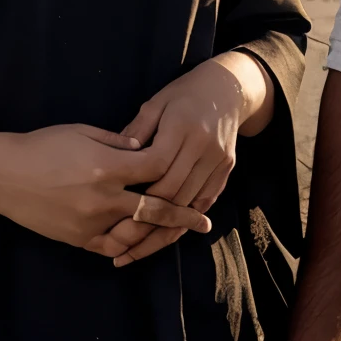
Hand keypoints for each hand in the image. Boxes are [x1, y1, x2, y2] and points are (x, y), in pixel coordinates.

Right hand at [0, 124, 211, 255]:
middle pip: (156, 208)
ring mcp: (91, 222)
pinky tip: (139, 243)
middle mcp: (104, 198)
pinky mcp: (78, 238)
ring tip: (175, 234)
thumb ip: (118, 141)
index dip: (173, 166)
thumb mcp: (82, 132)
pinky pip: (111, 246)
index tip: (189, 167)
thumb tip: (145, 146)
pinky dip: (126, 245)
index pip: (155, 168)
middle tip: (205, 221)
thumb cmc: (43, 146)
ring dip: (157, 234)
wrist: (2, 175)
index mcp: (107, 166)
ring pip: (136, 233)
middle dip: (183, 215)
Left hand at [104, 55, 271, 267]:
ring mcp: (218, 161)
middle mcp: (203, 147)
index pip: (158, 169)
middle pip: (174, 193)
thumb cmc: (184, 94)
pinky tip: (163, 237)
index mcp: (182, 127)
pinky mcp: (225, 170)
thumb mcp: (156, 104)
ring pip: (189, 205)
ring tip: (135, 251)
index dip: (137, 193)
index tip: (112, 213)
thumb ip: (135, 131)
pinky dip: (184, 221)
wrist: (228, 88)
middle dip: (146, 221)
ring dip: (163, 231)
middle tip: (118, 244)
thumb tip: (112, 156)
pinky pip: (204, 202)